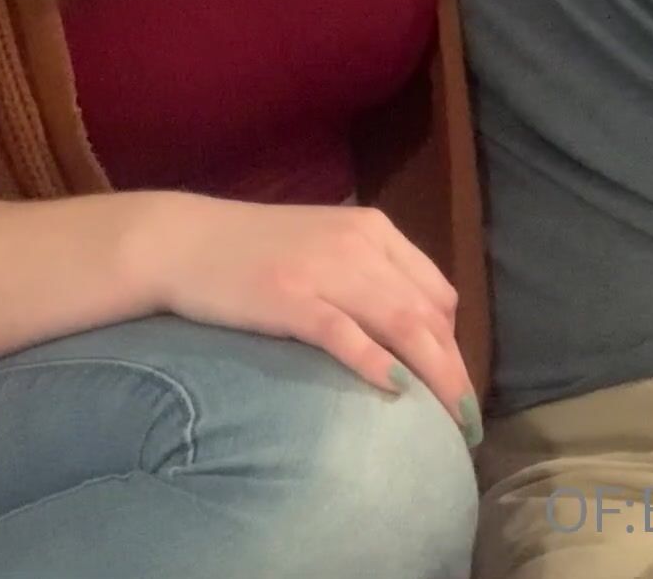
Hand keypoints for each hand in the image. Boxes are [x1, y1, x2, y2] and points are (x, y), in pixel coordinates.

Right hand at [144, 194, 479, 437]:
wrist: (185, 240)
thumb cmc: (256, 250)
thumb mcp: (327, 246)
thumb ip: (369, 274)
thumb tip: (412, 333)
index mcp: (374, 230)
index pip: (437, 291)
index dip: (455, 343)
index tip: (458, 385)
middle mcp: (358, 245)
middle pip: (428, 313)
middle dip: (455, 369)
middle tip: (467, 421)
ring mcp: (324, 270)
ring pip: (401, 323)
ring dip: (434, 375)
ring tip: (451, 420)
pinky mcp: (290, 298)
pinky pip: (344, 332)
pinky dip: (374, 361)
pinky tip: (395, 389)